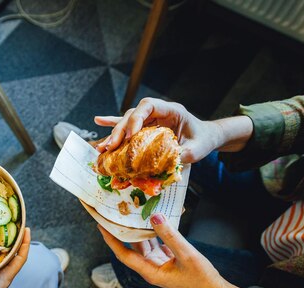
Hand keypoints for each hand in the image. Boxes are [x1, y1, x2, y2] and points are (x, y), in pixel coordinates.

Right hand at [93, 98, 224, 163]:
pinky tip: (98, 121)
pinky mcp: (145, 128)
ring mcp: (150, 119)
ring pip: (127, 122)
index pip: (148, 106)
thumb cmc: (202, 140)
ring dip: (114, 134)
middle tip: (111, 146)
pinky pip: (127, 125)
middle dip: (120, 131)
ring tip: (103, 147)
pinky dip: (113, 124)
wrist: (205, 138)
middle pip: (133, 115)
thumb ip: (183, 155)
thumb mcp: (197, 149)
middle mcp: (158, 112)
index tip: (130, 135)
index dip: (136, 118)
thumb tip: (165, 165)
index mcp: (171, 110)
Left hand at [98, 214, 271, 287]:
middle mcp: (150, 268)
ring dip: (137, 231)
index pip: (123, 254)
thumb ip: (170, 235)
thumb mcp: (186, 254)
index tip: (101, 225)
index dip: (111, 240)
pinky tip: (151, 220)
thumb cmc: (201, 278)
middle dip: (120, 232)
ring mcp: (157, 264)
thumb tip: (154, 216)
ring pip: (142, 245)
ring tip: (130, 213)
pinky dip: (151, 233)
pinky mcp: (166, 260)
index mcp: (150, 271)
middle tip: (112, 214)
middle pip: (130, 248)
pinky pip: (154, 244)